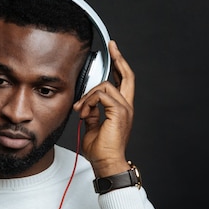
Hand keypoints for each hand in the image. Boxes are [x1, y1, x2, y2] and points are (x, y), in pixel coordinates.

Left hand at [72, 40, 134, 176]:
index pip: (124, 81)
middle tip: (112, 46)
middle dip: (118, 58)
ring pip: (105, 86)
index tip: (114, 52)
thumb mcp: (92, 127)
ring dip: (88, 96)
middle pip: (127, 75)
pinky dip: (89, 101)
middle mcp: (127, 106)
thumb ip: (92, 113)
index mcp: (122, 109)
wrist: (106, 162)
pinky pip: (101, 95)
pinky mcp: (119, 112)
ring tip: (81, 110)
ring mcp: (125, 109)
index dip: (120, 65)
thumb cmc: (101, 150)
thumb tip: (86, 106)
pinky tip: (83, 112)